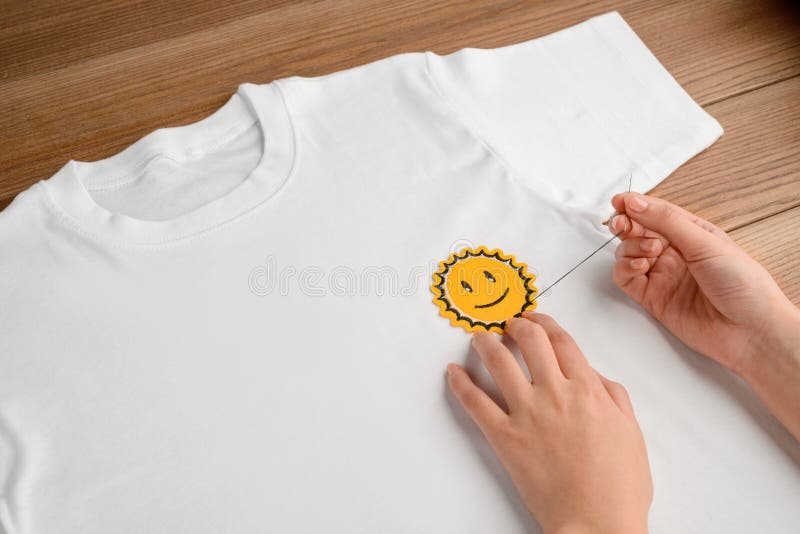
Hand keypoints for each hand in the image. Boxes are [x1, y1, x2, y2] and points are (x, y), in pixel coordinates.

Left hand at [446, 313, 651, 533]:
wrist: (597, 524)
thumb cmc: (618, 487)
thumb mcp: (631, 432)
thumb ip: (613, 396)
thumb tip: (592, 374)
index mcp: (588, 390)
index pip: (562, 341)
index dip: (545, 322)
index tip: (535, 317)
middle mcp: (555, 393)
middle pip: (530, 340)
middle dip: (516, 324)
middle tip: (507, 323)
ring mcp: (527, 414)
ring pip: (498, 362)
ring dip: (485, 342)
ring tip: (478, 337)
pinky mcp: (505, 437)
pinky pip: (475, 402)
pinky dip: (460, 383)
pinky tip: (452, 372)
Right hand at [609, 192, 796, 376]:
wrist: (751, 331)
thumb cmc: (744, 286)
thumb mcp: (707, 242)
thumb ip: (667, 221)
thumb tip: (637, 202)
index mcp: (693, 234)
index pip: (657, 213)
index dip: (636, 205)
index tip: (621, 201)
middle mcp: (676, 254)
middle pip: (638, 231)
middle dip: (626, 224)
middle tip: (621, 223)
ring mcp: (663, 276)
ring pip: (628, 253)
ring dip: (630, 247)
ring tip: (649, 250)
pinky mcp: (652, 298)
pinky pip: (626, 278)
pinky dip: (624, 268)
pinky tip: (639, 265)